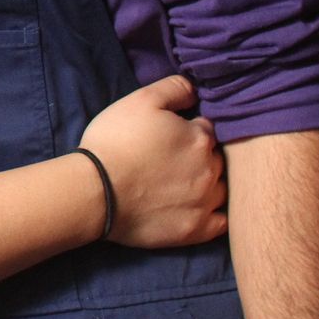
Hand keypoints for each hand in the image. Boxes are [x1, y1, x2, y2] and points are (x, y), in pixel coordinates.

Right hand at [78, 75, 226, 249]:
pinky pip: (222, 223)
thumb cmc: (115, 142)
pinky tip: (200, 209)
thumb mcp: (140, 100)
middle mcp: (211, 170)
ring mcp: (205, 203)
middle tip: (174, 159)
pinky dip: (216, 215)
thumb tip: (196, 90)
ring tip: (184, 184)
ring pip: (222, 189)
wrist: (96, 191)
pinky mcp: (195, 230)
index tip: (172, 135)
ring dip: (209, 183)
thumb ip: (174, 88)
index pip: (207, 129)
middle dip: (201, 156)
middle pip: (217, 158)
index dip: (189, 130)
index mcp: (200, 137)